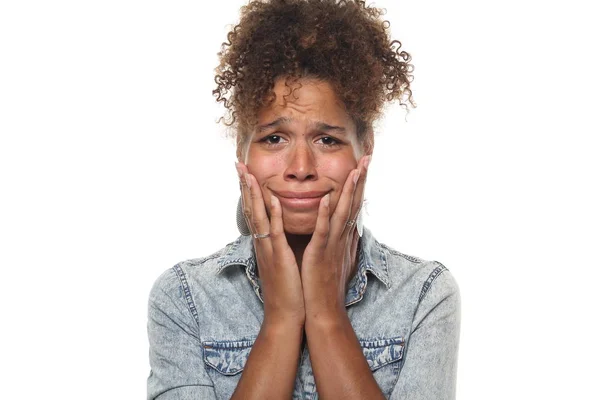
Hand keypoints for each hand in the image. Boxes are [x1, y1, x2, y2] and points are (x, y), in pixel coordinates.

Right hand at [236, 162, 305, 327]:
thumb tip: (281, 233)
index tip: (246, 173)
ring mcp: (269, 249)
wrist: (285, 315)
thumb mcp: (281, 263)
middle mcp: (263, 243)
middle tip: (238, 164)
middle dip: (245, 185)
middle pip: (251, 209)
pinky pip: (275, 232)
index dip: (249, 192)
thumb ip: (279, 246)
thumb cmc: (287, 290)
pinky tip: (272, 197)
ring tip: (248, 172)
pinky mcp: (279, 257)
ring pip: (258, 216)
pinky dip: (274, 213)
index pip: (255, 212)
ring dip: (253, 193)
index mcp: (265, 244)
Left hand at [301, 155, 370, 321]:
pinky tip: (327, 198)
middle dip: (360, 180)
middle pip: (353, 204)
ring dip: (349, 191)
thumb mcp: (333, 257)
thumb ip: (337, 240)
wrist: (323, 310)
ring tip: (355, 170)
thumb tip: (343, 228)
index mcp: (342, 237)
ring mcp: (333, 245)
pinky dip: (325, 214)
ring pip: (343, 213)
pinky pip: (323, 231)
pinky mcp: (320, 253)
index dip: (359, 185)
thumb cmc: (324, 285)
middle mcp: (342, 238)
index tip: (364, 166)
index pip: (353, 206)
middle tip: (367, 158)